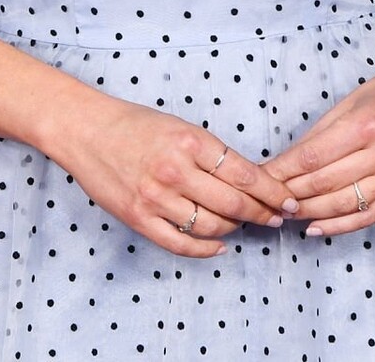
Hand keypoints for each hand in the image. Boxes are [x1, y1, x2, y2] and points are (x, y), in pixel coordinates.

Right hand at [46, 95, 300, 258]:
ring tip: (244, 224)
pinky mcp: (139, 218)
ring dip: (235, 228)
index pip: (245, 174)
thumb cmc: (135, 125)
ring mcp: (156, 198)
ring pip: (212, 226)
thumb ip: (212, 153)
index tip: (289, 200)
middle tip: (278, 217)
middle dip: (263, 214)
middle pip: (234, 204)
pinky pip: (181, 244)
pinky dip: (206, 249)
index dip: (273, 192)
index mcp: (190, 142)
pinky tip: (219, 246)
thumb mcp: (180, 127)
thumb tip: (250, 181)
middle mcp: (175, 170)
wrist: (86, 131)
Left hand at [260, 54, 374, 236]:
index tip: (261, 177)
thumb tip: (286, 161)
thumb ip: (319, 133)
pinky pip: (366, 216)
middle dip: (290, 193)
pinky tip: (316, 228)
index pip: (313, 156)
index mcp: (366, 125)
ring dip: (309, 213)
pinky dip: (338, 226)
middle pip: (325, 182)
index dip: (283, 171)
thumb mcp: (349, 102)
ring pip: (343, 204)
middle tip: (267, 199)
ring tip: (285, 214)